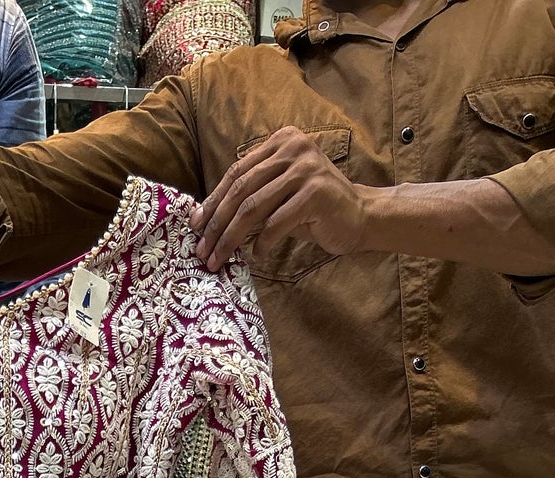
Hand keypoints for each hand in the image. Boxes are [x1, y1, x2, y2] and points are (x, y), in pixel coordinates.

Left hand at [192, 126, 370, 272]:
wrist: (359, 216)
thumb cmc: (313, 210)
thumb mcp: (279, 194)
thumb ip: (252, 194)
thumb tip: (206, 218)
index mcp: (281, 141)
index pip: (237, 172)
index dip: (212, 200)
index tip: (194, 226)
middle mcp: (293, 148)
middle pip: (241, 189)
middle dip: (216, 223)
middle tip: (202, 249)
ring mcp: (306, 168)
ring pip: (253, 207)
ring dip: (231, 238)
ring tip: (219, 259)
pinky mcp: (316, 193)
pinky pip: (276, 222)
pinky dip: (263, 243)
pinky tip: (257, 255)